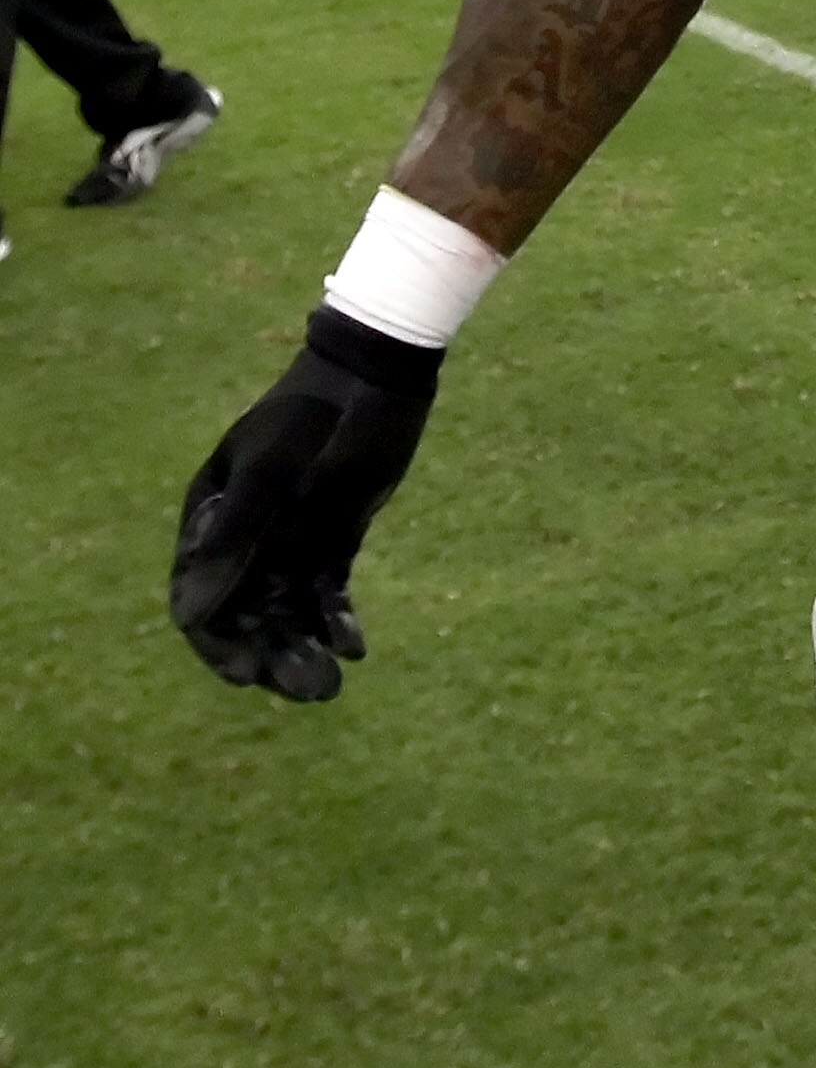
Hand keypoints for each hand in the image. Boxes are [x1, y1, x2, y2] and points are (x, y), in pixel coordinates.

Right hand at [170, 307, 441, 702]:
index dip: (217, 643)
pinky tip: (354, 648)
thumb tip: (191, 616)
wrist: (373, 376)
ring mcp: (290, 540)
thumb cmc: (311, 417)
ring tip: (332, 684)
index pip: (199, 598)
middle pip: (247, 616)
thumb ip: (233, 540)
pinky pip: (327, 594)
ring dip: (304, 649)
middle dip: (272, 656)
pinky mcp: (333, 540)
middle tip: (308, 691)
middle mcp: (246, 538)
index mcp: (211, 518)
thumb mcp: (269, 474)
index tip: (245, 675)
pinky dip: (336, 622)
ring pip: (288, 612)